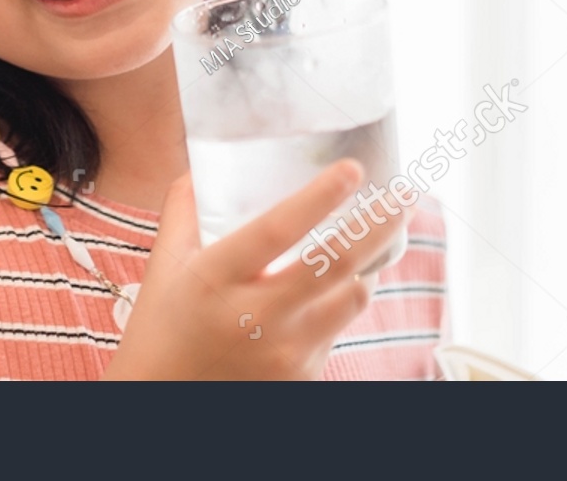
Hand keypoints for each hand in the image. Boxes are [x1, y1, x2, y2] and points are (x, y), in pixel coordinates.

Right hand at [101, 158, 404, 379]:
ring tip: (380, 232)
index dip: (319, 197)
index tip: (352, 169)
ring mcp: (285, 351)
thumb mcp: (163, 266)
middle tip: (406, 192)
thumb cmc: (160, 328)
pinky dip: (346, 297)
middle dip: (379, 222)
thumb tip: (202, 164)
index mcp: (215, 278)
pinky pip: (340, 326)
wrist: (161, 401)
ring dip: (370, 261)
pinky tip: (342, 282)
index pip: (277, 230)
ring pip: (354, 296)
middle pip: (336, 262)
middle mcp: (255, 317)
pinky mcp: (303, 375)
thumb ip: (184, 210)